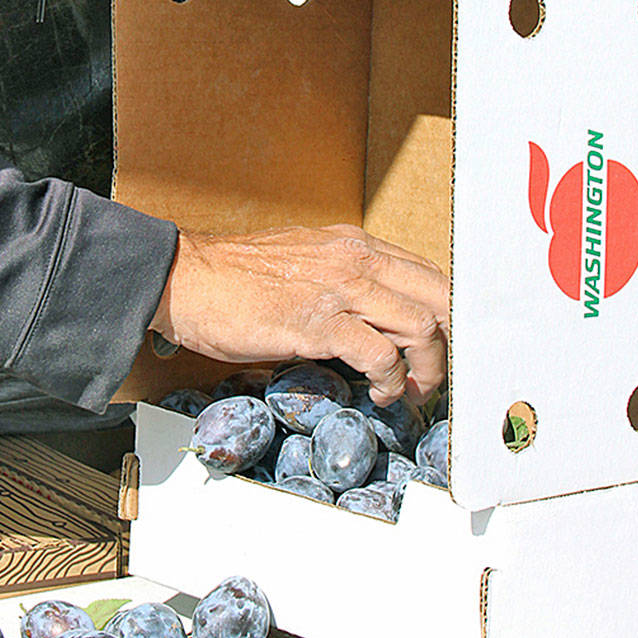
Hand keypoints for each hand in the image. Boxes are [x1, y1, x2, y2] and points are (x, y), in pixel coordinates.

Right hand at [149, 223, 448, 402]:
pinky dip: (392, 380)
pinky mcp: (318, 323)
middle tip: (440, 374)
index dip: (447, 315)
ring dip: (428, 367)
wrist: (186, 279)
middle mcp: (356, 259)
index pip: (429, 274)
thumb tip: (375, 319)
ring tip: (412, 391)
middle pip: (439, 296)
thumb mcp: (305, 263)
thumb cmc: (236, 278)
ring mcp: (340, 289)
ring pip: (421, 325)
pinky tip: (381, 393)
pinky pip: (381, 355)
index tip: (446, 346)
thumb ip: (344, 281)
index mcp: (355, 244)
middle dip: (451, 341)